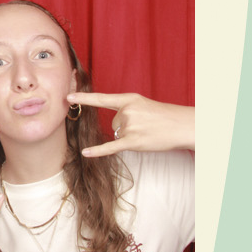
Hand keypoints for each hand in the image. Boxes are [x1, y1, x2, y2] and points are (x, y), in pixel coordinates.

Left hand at [70, 93, 194, 158]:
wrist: (183, 125)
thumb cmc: (165, 117)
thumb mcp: (144, 106)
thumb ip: (127, 111)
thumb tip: (115, 125)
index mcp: (130, 99)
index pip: (102, 99)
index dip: (85, 98)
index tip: (69, 97)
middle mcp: (127, 111)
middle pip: (113, 123)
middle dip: (127, 127)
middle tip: (146, 125)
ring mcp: (129, 126)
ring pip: (117, 134)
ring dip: (130, 136)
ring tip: (147, 132)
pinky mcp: (132, 141)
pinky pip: (110, 147)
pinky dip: (98, 151)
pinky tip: (85, 153)